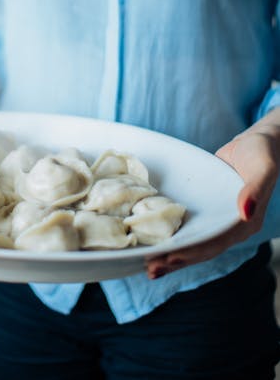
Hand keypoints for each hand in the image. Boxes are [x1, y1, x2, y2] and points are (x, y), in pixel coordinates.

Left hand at [146, 117, 279, 279]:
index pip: (216, 243)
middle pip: (202, 249)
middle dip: (177, 260)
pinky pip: (191, 226)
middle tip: (150, 268)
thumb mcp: (263, 168)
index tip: (170, 258)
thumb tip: (246, 212)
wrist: (256, 142)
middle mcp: (232, 227)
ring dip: (172, 253)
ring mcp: (218, 219)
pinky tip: (156, 241)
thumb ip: (255, 190)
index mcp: (246, 223)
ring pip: (194, 241)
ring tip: (148, 265)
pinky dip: (174, 235)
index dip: (193, 252)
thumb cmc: (261, 152)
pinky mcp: (208, 210)